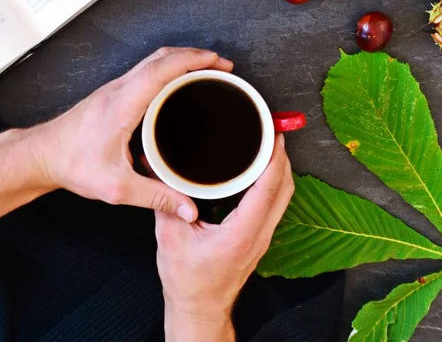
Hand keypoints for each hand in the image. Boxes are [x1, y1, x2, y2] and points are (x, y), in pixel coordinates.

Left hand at [29, 47, 233, 221]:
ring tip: (206, 70)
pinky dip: (168, 69)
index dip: (191, 61)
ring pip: (152, 61)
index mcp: (121, 105)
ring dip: (181, 60)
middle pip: (160, 57)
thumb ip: (156, 198)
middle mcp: (118, 90)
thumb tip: (187, 208)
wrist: (42, 155)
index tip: (216, 62)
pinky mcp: (113, 94)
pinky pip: (145, 71)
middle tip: (221, 65)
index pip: (160, 70)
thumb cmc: (72, 165)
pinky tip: (177, 84)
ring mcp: (114, 89)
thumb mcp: (117, 188)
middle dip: (195, 55)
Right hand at [155, 135, 293, 340]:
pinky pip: (275, 205)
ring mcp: (262, 238)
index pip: (267, 189)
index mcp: (241, 234)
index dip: (275, 159)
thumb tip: (156, 171)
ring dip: (280, 171)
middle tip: (271, 133)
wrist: (200, 308)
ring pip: (284, 198)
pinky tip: (260, 172)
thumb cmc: (188, 281)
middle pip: (284, 190)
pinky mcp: (258, 238)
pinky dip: (273, 184)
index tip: (274, 136)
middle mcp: (258, 235)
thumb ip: (167, 203)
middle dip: (282, 158)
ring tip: (269, 147)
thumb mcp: (171, 238)